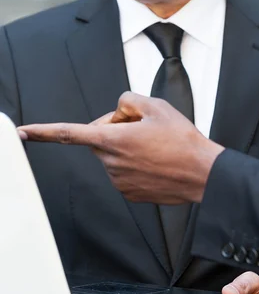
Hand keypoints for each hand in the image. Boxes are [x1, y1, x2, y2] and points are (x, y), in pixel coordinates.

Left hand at [18, 92, 223, 203]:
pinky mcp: (129, 193)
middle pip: (99, 138)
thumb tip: (119, 112)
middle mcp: (110, 162)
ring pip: (111, 155)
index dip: (44, 131)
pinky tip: (155, 161)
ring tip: (155, 146)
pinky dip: (133, 164)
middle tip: (142, 126)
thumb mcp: (157, 105)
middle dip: (113, 129)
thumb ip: (129, 100)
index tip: (22, 132)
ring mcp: (119, 180)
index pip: (70, 133)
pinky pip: (122, 172)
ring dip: (125, 147)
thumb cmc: (182, 139)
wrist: (202, 173)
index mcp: (113, 139)